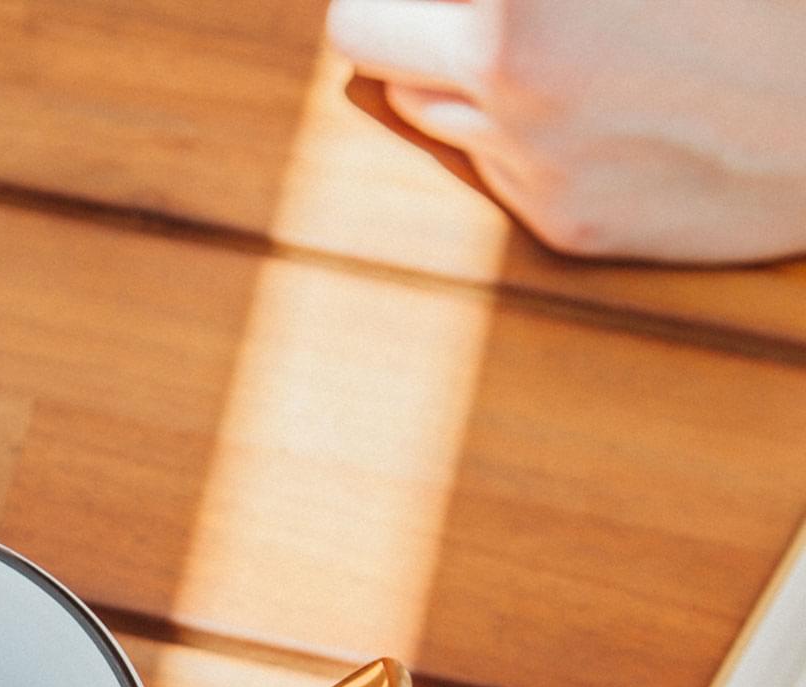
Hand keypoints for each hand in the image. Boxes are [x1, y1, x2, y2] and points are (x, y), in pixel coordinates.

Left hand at [327, 0, 805, 263]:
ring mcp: (533, 154)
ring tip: (558, 41)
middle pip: (366, 37)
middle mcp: (513, 69)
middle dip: (404, 9)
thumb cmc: (765, 6)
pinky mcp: (562, 221)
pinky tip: (605, 104)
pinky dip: (518, 129)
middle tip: (467, 6)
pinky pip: (489, 164)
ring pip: (419, 106)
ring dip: (456, 70)